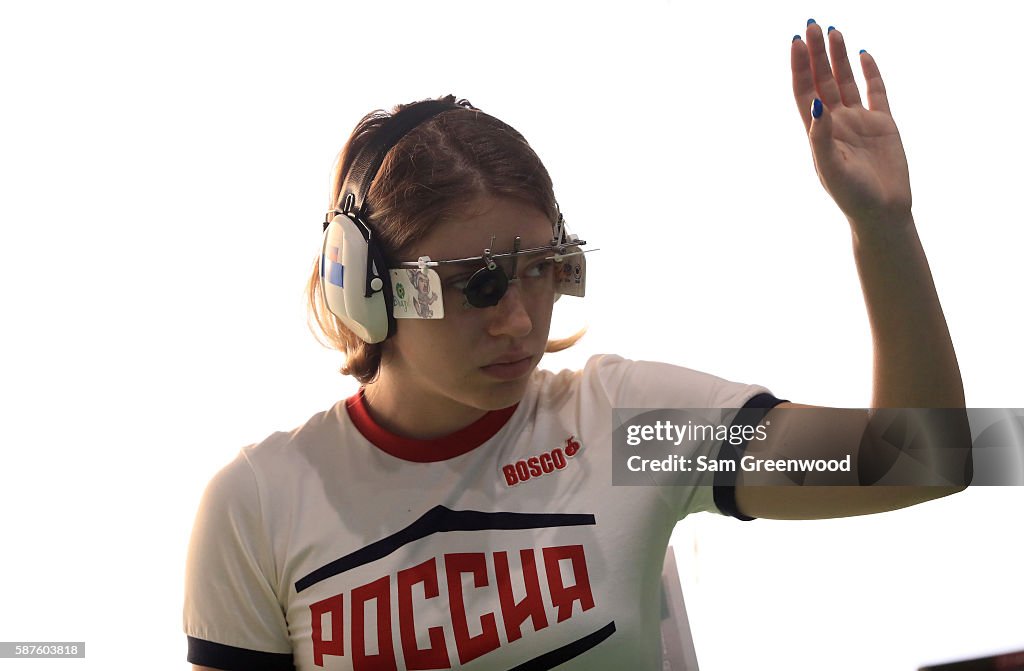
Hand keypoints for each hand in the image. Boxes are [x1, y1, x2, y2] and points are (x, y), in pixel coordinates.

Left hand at [792, 21, 911, 227]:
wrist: (883, 212)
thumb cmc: (852, 195)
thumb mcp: (832, 167)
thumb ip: (821, 138)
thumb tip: (816, 105)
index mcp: (818, 131)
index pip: (805, 91)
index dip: (799, 67)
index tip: (796, 41)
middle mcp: (836, 122)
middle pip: (823, 80)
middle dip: (816, 53)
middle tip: (812, 24)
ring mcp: (859, 121)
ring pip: (846, 81)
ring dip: (839, 57)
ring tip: (833, 31)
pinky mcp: (883, 123)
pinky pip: (876, 91)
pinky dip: (870, 72)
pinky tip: (863, 53)